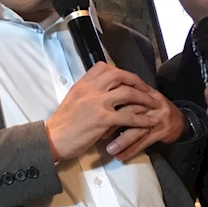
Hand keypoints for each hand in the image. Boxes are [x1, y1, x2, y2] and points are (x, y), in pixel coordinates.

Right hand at [45, 63, 159, 161]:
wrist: (52, 139)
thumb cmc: (63, 123)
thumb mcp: (73, 99)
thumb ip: (88, 92)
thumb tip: (103, 90)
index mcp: (83, 84)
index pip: (105, 67)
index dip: (121, 72)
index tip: (130, 79)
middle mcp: (91, 89)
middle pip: (120, 75)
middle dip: (138, 81)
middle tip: (147, 90)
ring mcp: (97, 103)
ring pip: (128, 93)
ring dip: (145, 99)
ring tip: (155, 104)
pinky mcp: (103, 120)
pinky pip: (128, 117)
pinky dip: (142, 119)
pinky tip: (150, 123)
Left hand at [106, 90, 186, 161]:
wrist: (181, 120)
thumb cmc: (156, 110)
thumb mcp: (143, 98)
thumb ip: (126, 96)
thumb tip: (101, 101)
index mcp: (143, 92)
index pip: (125, 93)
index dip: (110, 103)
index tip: (96, 115)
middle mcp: (150, 103)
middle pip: (129, 110)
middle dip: (112, 123)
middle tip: (99, 135)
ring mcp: (157, 117)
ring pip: (137, 128)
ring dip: (122, 141)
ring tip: (110, 150)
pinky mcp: (161, 131)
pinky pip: (144, 142)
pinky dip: (132, 150)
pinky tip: (121, 156)